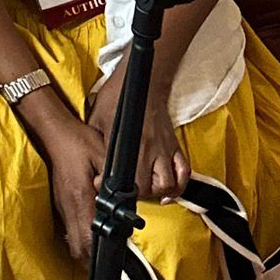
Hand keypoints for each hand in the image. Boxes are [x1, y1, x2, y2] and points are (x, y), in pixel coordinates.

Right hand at [31, 107, 103, 263]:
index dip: (101, 254)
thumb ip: (116, 181)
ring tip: (106, 252)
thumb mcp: (105, 156)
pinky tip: (94, 233)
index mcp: (80, 197)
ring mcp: (63, 206)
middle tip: (114, 262)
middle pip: (78, 247)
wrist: (56, 133)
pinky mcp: (62, 202)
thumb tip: (126, 201)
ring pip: (72, 240)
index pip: (88, 237)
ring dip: (88, 250)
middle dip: (94, 259)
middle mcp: (68, 206)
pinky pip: (70, 229)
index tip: (116, 261)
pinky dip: (82, 238)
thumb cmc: (80, 142)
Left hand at [87, 67, 189, 201]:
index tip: (106, 188)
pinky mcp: (175, 146)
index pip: (129, 179)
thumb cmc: (116, 99)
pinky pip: (184, 172)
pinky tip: (168, 193)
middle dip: (138, 196)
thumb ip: (100, 145)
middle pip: (150, 187)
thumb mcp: (98, 120)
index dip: (117, 189)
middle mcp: (150, 150)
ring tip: (146, 193)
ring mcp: (165, 149)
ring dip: (159, 193)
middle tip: (126, 193)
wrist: (143, 83)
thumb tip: (95, 168)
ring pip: (169, 184)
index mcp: (129, 144)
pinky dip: (180, 186)